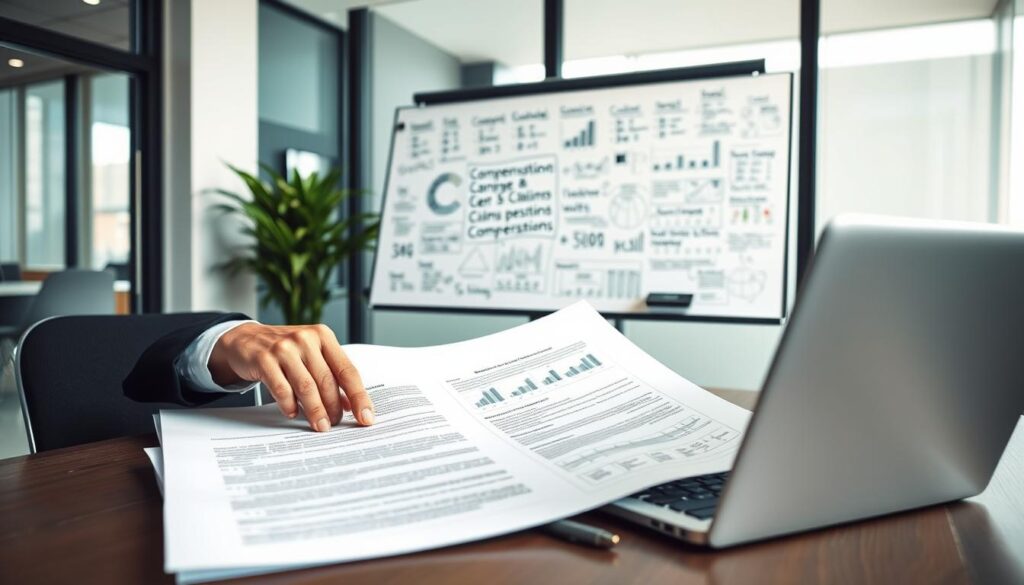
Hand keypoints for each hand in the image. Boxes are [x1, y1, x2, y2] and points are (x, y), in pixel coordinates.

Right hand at [208, 323, 373, 431]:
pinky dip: (290, 405)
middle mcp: (305, 339)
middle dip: (334, 407)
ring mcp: (284, 348)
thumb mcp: (311, 355)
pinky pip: (282, 389)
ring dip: (315, 411)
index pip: (348, 370)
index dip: (359, 396)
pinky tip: (294, 413)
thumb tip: (349, 404)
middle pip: (328, 381)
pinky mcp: (264, 359)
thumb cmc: (284, 349)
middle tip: (336, 423)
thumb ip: (330, 375)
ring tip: (320, 425)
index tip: (366, 416)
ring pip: (307, 387)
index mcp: (323, 336)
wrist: (246, 339)